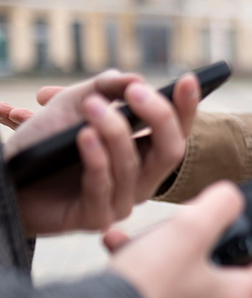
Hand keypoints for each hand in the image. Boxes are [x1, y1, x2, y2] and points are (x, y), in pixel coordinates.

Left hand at [6, 70, 198, 235]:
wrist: (7, 179)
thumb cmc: (45, 144)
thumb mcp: (75, 104)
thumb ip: (106, 88)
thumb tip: (137, 80)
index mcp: (145, 156)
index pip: (178, 132)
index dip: (187, 107)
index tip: (188, 79)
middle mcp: (142, 180)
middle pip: (170, 152)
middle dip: (159, 118)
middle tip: (136, 91)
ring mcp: (121, 202)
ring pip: (132, 166)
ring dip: (113, 132)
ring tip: (92, 105)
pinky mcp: (96, 218)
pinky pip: (102, 186)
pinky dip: (96, 159)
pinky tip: (85, 136)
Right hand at [107, 182, 251, 297]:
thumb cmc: (149, 283)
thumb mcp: (190, 228)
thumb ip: (220, 205)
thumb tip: (232, 197)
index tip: (241, 226)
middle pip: (219, 268)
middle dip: (196, 240)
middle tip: (177, 227)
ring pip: (181, 278)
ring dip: (159, 250)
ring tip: (134, 236)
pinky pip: (153, 294)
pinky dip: (139, 270)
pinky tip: (114, 247)